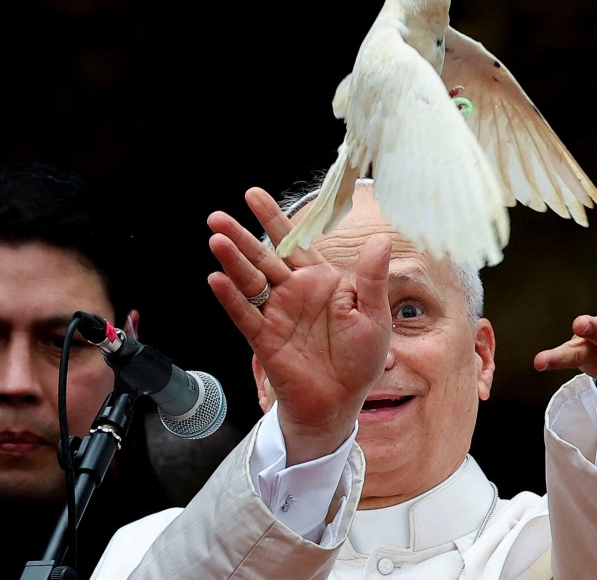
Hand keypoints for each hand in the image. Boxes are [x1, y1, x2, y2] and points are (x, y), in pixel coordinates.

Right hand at [206, 187, 391, 464]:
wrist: (342, 402)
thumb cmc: (360, 359)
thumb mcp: (375, 315)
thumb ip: (372, 278)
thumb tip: (380, 240)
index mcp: (321, 281)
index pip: (294, 243)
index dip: (273, 219)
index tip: (252, 195)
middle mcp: (294, 293)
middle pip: (263, 257)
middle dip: (241, 236)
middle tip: (217, 217)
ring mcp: (277, 314)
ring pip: (250, 281)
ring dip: (233, 261)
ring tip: (217, 240)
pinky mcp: (265, 339)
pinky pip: (245, 315)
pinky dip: (231, 299)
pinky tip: (217, 280)